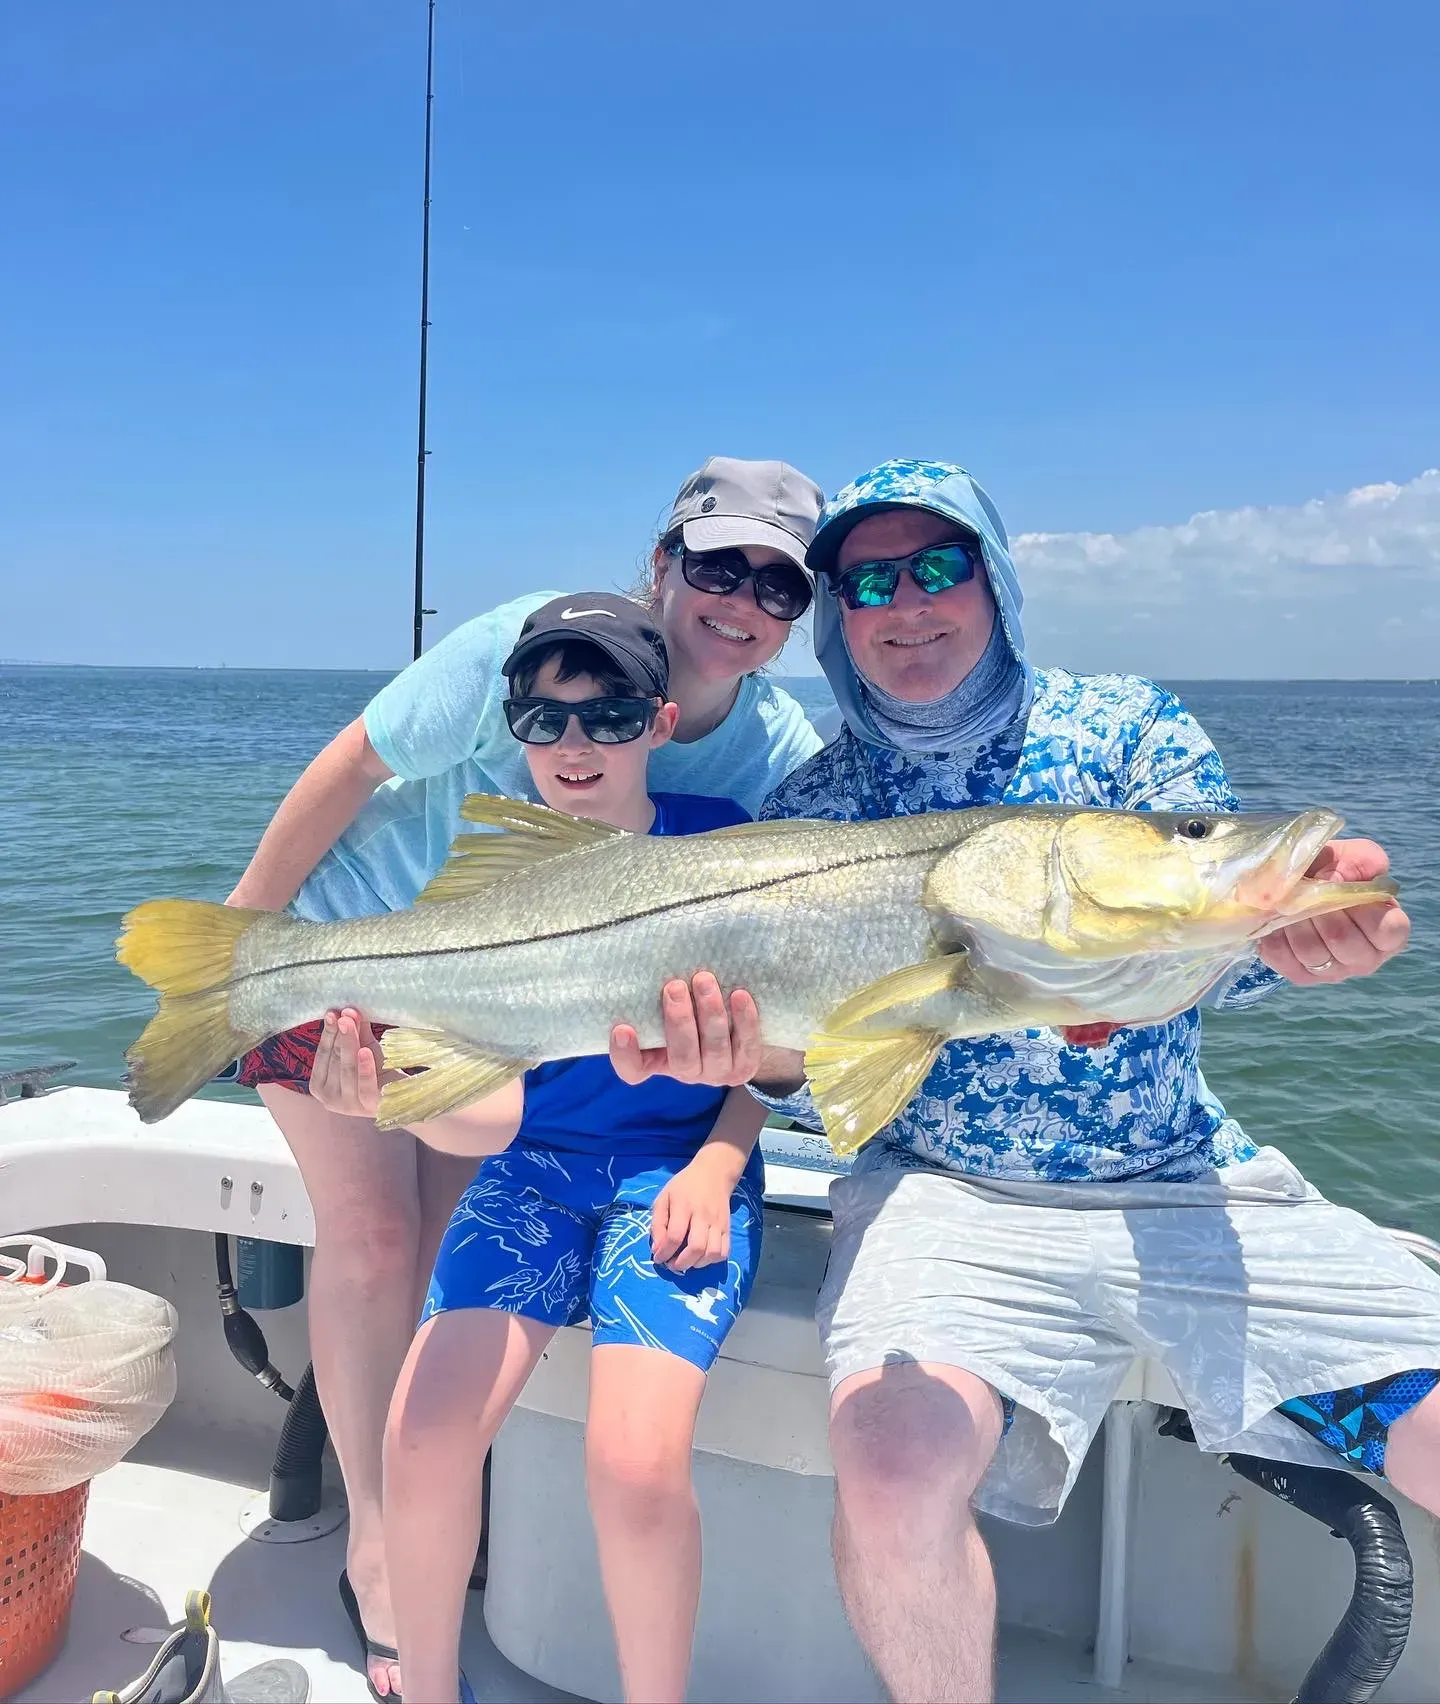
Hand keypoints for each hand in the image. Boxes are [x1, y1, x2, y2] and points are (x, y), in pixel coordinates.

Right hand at [308, 1008, 387, 1116]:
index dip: (328, 1032)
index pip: (322, 1054)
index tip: (333, 1012)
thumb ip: (356, 1032)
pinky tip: (366, 1051)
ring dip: (349, 1045)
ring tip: (351, 1025)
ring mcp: (347, 1105)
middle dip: (341, 1034)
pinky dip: (365, 1068)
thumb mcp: (365, 1048)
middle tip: (346, 1015)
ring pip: (347, 1070)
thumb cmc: (378, 1071)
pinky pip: (364, 1087)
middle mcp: (329, 1098)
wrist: (401, 1095)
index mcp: (320, 1084)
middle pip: (335, 1059)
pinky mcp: (368, 1107)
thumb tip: (348, 1010)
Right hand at [610, 973, 763, 1086]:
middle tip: (675, 987)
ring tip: (704, 980)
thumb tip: (645, 953)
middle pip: (682, 1058)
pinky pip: (747, 1047)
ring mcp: (717, 1072)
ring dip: (710, 1015)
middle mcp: (686, 1071)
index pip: (633, 1070)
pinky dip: (744, 1021)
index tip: (622, 1028)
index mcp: (656, 1061)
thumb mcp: (667, 1004)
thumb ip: (654, 994)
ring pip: (714, 1050)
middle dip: (679, 1022)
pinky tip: (739, 995)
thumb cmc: (690, 1007)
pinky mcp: (744, 1066)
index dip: (625, 1054)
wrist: (736, 1026)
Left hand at [650, 1153, 736, 1271]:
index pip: (675, 1236)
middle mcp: (703, 1215)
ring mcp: (718, 1222)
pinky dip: (712, 1261)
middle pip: (696, 1247)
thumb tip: (657, 1250)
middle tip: (672, 1265)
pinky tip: (701, 1257)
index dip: (665, 1252)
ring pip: (712, 1253)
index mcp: (683, 1205)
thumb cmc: (684, 1186)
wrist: (714, 1173)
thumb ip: (658, 1223)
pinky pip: (724, 1251)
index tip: (658, 1258)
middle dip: (682, 1263)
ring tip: (687, 1261)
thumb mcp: (664, 1197)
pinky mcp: (728, 1227)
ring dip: (697, 1264)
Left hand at [1258, 837, 1409, 985]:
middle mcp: (1366, 957)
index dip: (1363, 909)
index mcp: (1389, 930)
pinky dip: (1275, 936)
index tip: (1342, 890)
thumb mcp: (1352, 856)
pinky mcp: (1303, 976)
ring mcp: (1335, 971)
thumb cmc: (1334, 871)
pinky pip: (1285, 960)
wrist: (1298, 886)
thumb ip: (1361, 860)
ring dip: (1295, 922)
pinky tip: (1275, 921)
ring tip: (1288, 904)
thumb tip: (1337, 880)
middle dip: (1320, 911)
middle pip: (1344, 941)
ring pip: (1312, 952)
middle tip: (1307, 892)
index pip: (1389, 929)